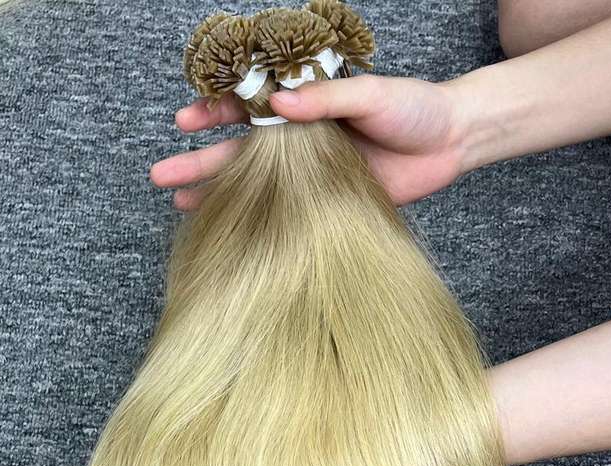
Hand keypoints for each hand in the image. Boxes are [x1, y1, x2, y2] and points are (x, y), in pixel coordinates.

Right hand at [149, 75, 473, 208]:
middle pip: (239, 147)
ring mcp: (308, 171)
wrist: (450, 143)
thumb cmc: (413, 107)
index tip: (186, 120)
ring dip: (217, 191)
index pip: (247, 104)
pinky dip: (257, 218)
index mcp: (304, 102)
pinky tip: (229, 226)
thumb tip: (279, 101)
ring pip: (253, 181)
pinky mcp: (325, 200)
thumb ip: (326, 98)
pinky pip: (284, 209)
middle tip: (160, 173)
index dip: (215, 111)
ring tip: (178, 201)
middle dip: (199, 159)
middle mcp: (299, 136)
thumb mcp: (370, 94)